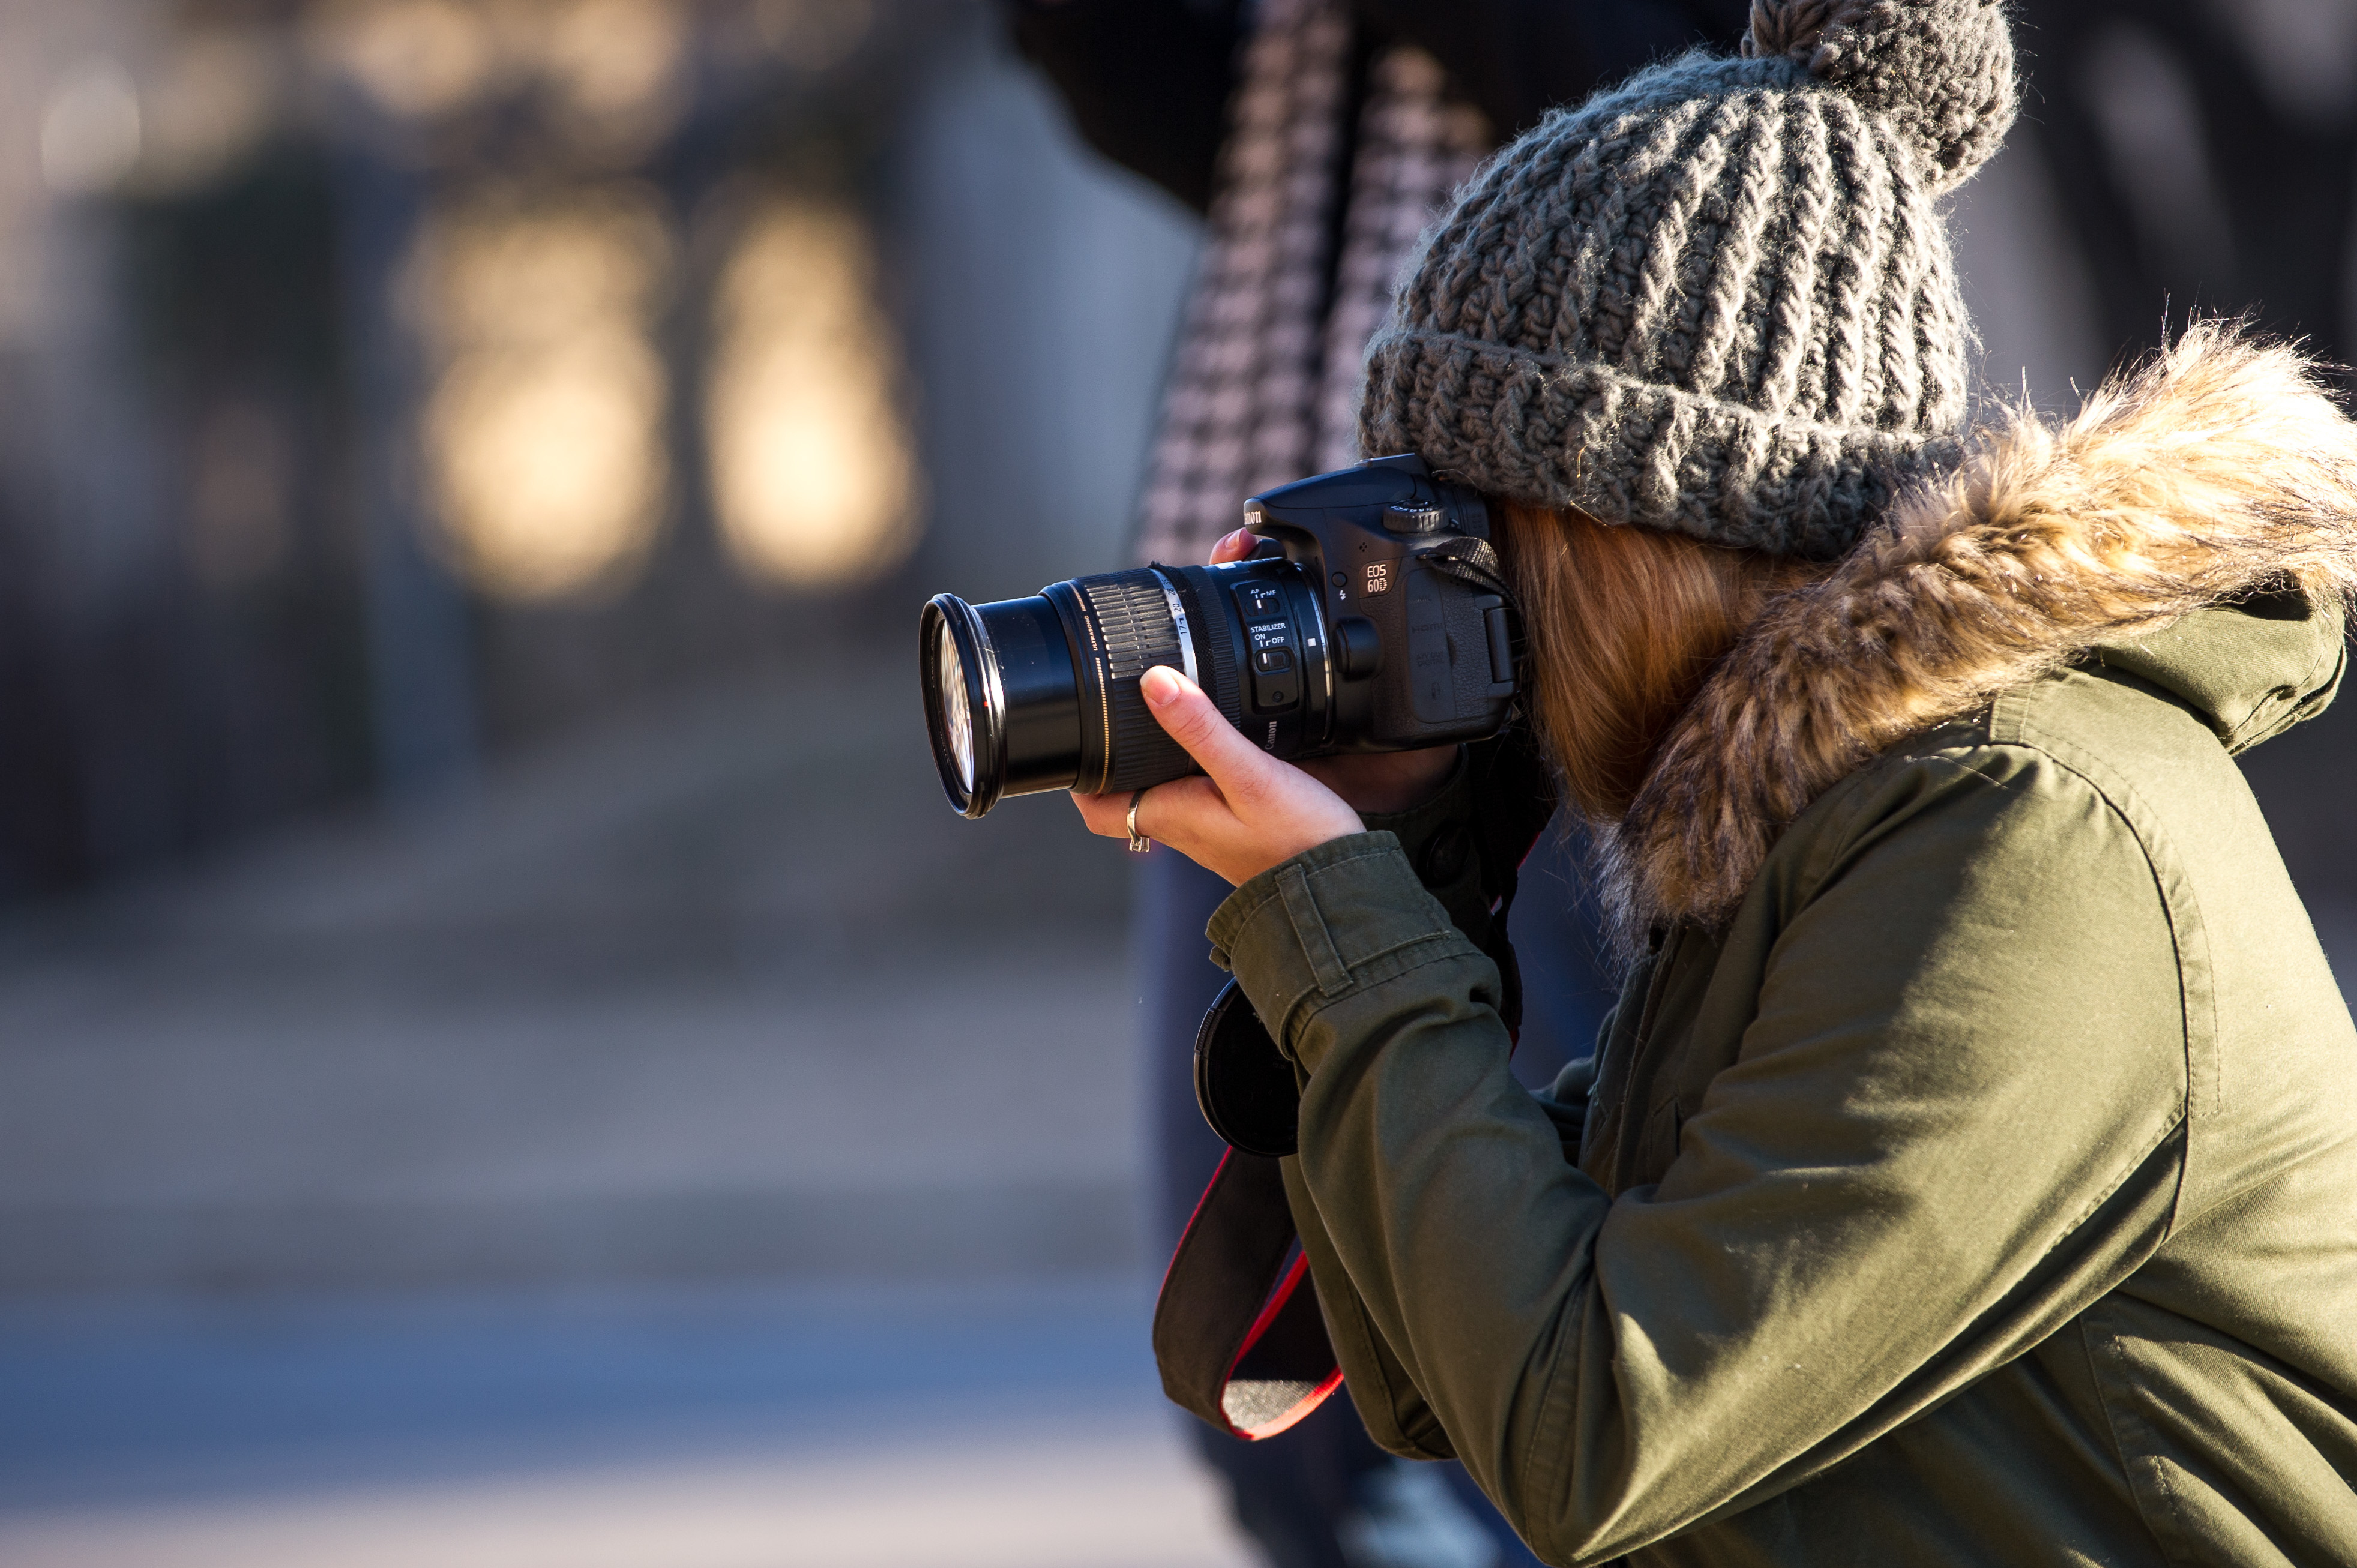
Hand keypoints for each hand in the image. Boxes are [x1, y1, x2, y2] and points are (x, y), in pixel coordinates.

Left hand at [1068, 530, 1458, 885]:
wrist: (1341, 885)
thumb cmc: (1297, 840)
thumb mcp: (1248, 773)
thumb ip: (1201, 729)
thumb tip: (1155, 682)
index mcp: (1170, 815)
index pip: (1095, 809)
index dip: (1078, 775)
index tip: (1078, 735)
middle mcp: (1182, 827)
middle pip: (1125, 795)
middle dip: (1115, 758)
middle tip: (1116, 714)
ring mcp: (1209, 831)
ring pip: (1162, 793)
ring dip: (1153, 761)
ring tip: (1160, 718)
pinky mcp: (1237, 828)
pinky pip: (1198, 795)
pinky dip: (1193, 769)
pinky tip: (1215, 747)